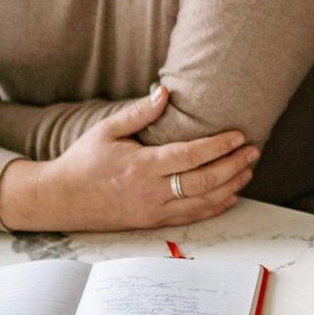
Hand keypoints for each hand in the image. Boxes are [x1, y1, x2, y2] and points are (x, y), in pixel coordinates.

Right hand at [0, 86, 259, 231]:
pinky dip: (215, 206)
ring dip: (230, 186)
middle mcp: (151, 192)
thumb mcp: (106, 130)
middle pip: (204, 181)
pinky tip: (230, 194)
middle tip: (253, 151)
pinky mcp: (152, 223)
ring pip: (202, 202)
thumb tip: (164, 92)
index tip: (238, 135)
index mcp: (141, 166)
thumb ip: (138, 112)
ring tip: (248, 170)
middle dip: (233, 165)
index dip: (218, 146)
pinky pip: (191, 217)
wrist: (60, 199)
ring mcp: (153, 211)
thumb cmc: (83, 161)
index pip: (190, 156)